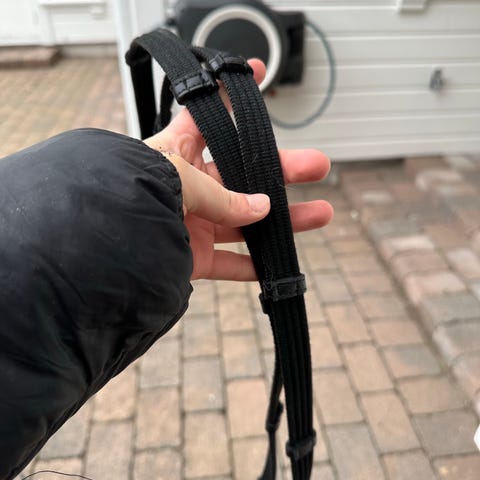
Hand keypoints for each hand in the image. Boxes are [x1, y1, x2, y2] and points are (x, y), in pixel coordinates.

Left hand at [144, 59, 332, 280]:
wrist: (105, 243)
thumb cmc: (131, 193)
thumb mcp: (182, 177)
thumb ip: (224, 195)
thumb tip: (262, 209)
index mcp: (180, 153)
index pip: (208, 116)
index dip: (232, 97)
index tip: (258, 72)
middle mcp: (191, 187)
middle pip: (245, 175)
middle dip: (283, 170)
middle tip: (316, 165)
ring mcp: (195, 223)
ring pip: (247, 222)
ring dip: (284, 222)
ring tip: (321, 213)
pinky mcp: (193, 258)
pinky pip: (229, 264)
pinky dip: (253, 268)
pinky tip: (279, 266)